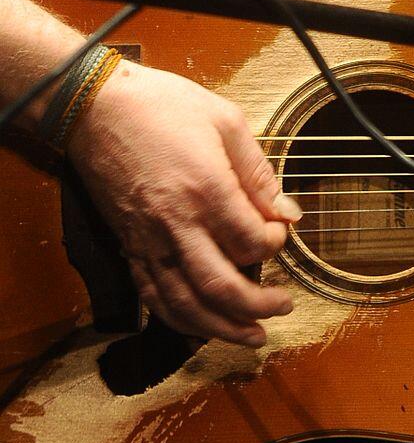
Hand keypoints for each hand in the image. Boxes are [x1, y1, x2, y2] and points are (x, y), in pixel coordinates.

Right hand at [66, 59, 300, 346]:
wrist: (96, 109)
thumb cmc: (163, 106)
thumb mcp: (226, 121)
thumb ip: (259, 172)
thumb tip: (288, 212)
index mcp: (207, 189)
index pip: (252, 242)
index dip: (275, 244)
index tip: (279, 232)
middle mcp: (177, 225)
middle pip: (222, 286)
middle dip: (258, 306)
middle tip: (284, 307)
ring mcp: (148, 241)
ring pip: (186, 304)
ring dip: (222, 328)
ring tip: (252, 336)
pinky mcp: (129, 248)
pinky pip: (154, 298)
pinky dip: (181, 321)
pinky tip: (202, 327)